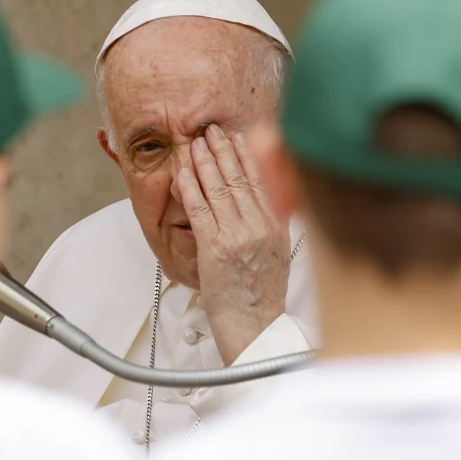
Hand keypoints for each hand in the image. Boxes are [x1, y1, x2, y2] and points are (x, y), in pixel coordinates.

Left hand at [175, 125, 290, 363]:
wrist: (256, 329)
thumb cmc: (262, 300)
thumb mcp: (277, 256)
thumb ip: (270, 227)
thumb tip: (262, 204)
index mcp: (277, 227)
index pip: (262, 181)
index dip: (248, 156)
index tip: (239, 137)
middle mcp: (261, 227)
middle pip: (240, 178)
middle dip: (222, 150)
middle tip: (210, 131)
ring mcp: (238, 236)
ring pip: (218, 189)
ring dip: (203, 162)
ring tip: (194, 144)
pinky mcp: (215, 248)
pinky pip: (199, 210)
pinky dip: (189, 189)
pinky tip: (182, 173)